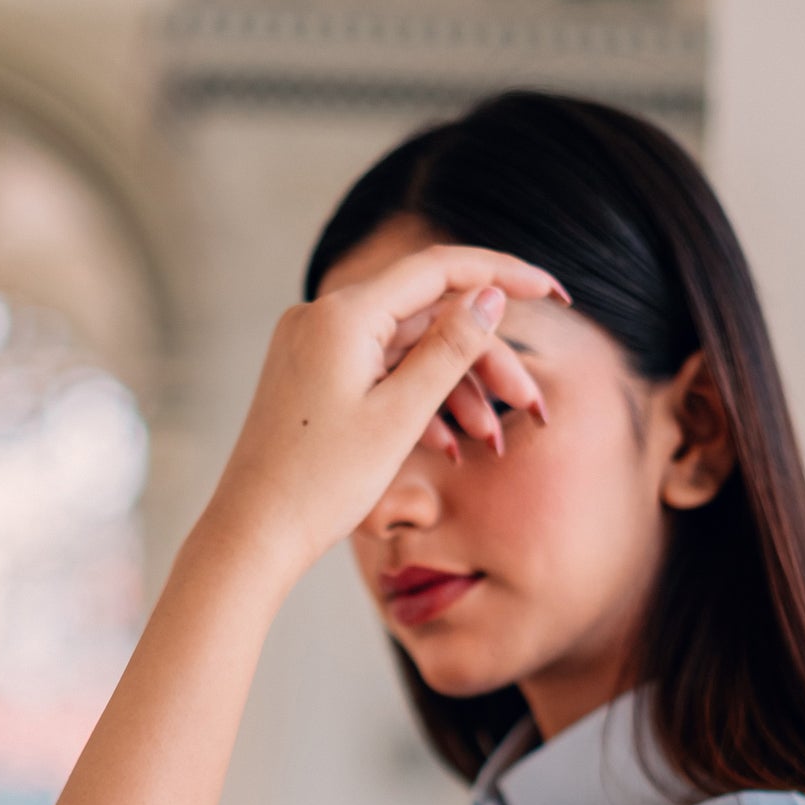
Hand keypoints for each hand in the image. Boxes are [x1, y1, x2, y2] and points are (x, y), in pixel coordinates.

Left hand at [204, 244, 569, 579]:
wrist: (253, 534)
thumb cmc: (320, 482)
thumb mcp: (400, 416)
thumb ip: (449, 350)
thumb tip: (488, 295)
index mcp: (343, 315)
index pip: (439, 270)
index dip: (502, 275)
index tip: (552, 293)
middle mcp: (323, 318)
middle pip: (427, 318)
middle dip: (483, 360)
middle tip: (530, 405)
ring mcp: (314, 348)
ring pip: (406, 352)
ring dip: (454, 390)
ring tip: (491, 442)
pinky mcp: (312, 378)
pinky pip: (377, 375)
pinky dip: (415, 402)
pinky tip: (447, 446)